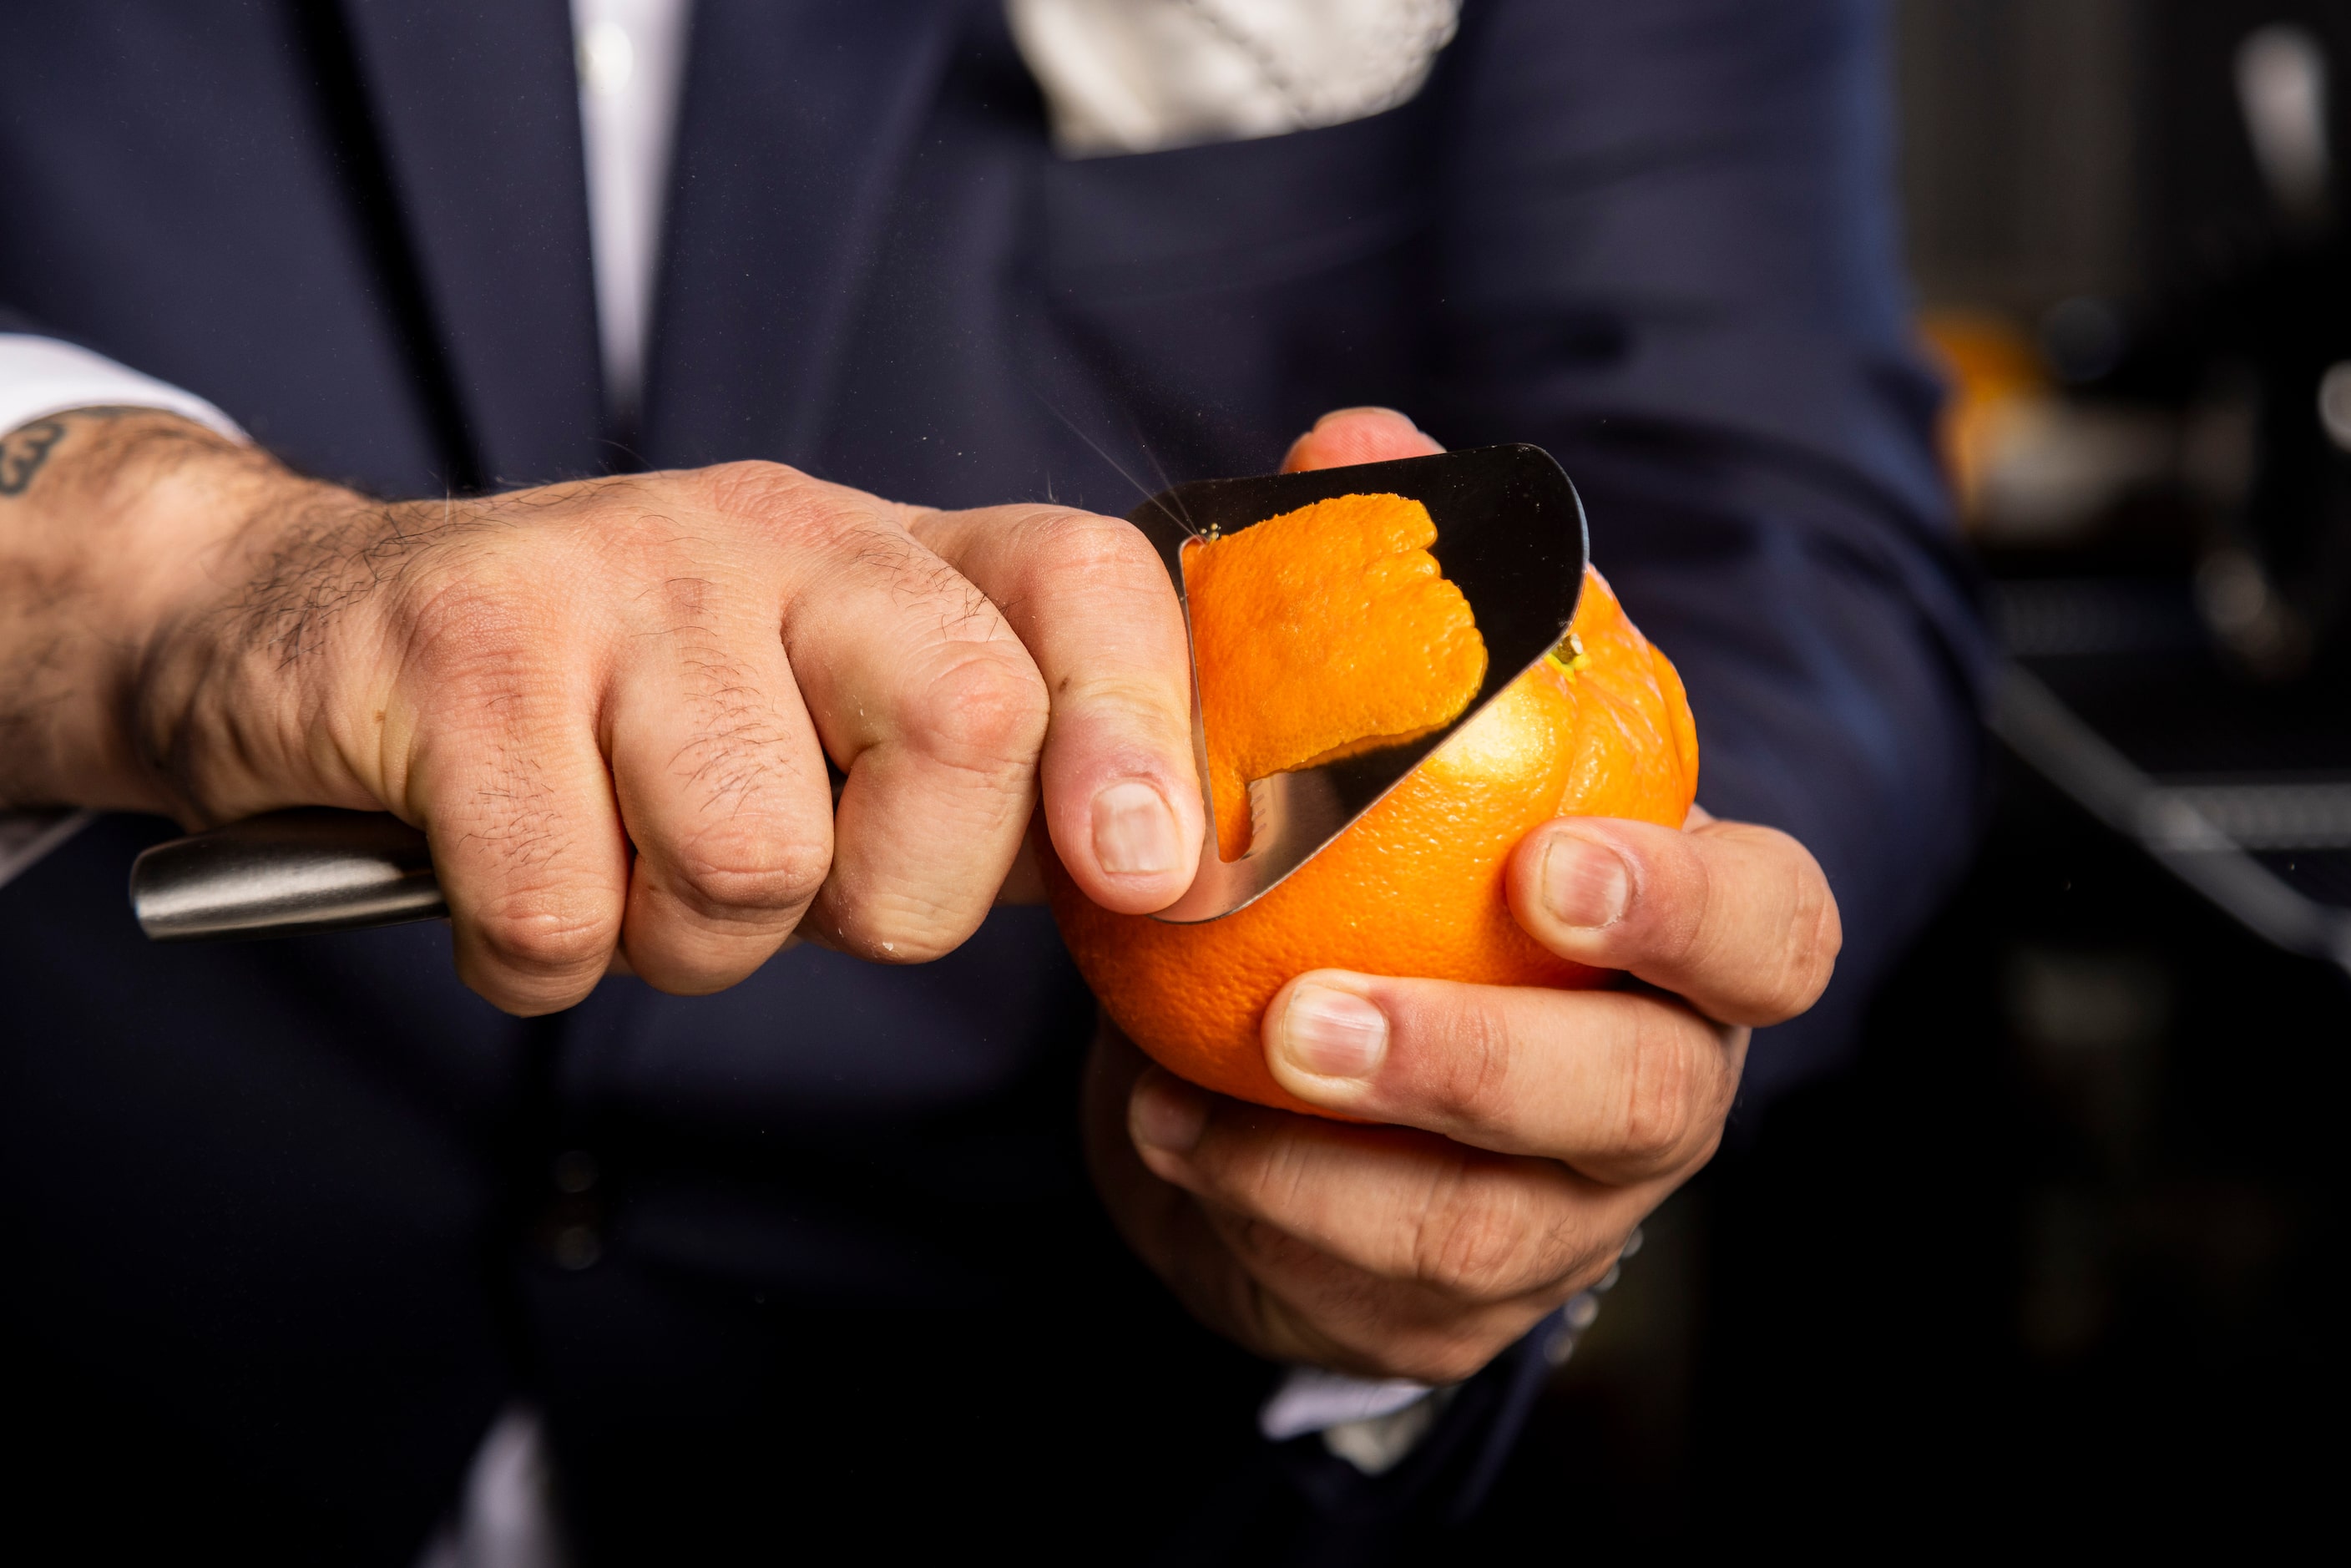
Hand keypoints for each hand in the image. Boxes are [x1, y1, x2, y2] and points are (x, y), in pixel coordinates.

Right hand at [0, 408, 1199, 1011]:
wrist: (311, 633)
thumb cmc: (609, 720)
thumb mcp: (816, 726)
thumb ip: (984, 785)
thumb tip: (1154, 867)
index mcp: (886, 553)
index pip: (1082, 578)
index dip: (1146, 724)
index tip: (1149, 875)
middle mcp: (772, 528)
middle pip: (967, 723)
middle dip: (889, 892)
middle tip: (778, 878)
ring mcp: (617, 571)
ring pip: (755, 856)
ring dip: (684, 938)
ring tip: (617, 861)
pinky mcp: (464, 643)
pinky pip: (564, 911)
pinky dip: (534, 953)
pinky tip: (501, 869)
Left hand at [1083, 409, 1839, 1381]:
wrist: (1300, 1071)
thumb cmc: (1377, 870)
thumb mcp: (1379, 731)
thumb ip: (1388, 584)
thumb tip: (1356, 434)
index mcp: (1674, 937)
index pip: (1770, 927)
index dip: (1689, 908)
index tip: (1547, 872)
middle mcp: (1652, 1080)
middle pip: (1643, 1097)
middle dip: (1480, 1062)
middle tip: (1307, 1018)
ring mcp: (1565, 1215)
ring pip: (1494, 1223)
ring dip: (1326, 1159)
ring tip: (1190, 1079)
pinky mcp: (1452, 1308)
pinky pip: (1372, 1290)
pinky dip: (1255, 1211)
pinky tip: (1166, 1133)